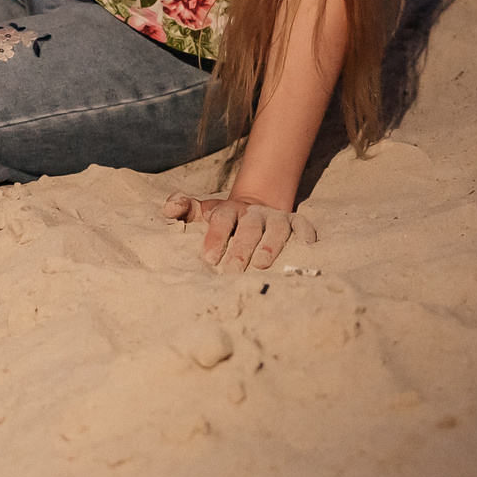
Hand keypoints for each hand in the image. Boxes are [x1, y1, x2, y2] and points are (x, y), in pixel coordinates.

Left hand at [162, 192, 316, 272]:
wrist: (257, 205)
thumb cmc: (225, 218)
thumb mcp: (203, 211)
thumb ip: (183, 208)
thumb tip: (169, 207)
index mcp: (230, 210)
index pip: (222, 220)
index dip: (215, 237)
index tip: (208, 258)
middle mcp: (253, 213)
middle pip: (248, 229)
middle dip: (240, 249)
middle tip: (231, 271)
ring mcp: (275, 217)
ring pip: (275, 229)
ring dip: (270, 246)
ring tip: (262, 265)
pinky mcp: (294, 222)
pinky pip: (303, 225)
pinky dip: (305, 233)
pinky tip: (306, 246)